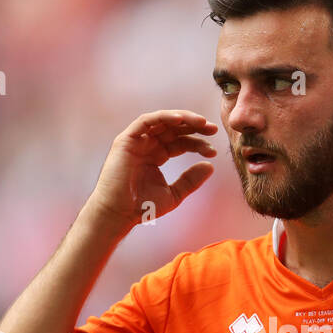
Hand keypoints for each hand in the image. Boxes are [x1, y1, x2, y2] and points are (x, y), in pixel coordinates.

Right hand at [87, 110, 216, 229]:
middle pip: (174, 128)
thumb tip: (211, 166)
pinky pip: (145, 121)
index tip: (213, 151)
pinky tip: (180, 120)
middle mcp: (147, 145)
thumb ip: (191, 180)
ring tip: (201, 122)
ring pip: (162, 121)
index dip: (198, 143)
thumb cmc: (143, 208)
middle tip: (213, 129)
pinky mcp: (126, 140)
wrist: (119, 214)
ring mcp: (136, 141)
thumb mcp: (175, 194)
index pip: (181, 142)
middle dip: (194, 126)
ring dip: (182, 118)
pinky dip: (162, 117)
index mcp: (157, 155)